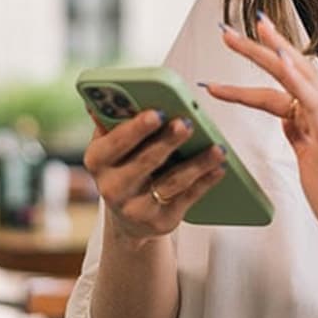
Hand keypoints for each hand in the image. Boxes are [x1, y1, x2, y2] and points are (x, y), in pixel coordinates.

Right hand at [82, 108, 227, 247]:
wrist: (128, 216)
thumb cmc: (123, 166)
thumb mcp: (111, 145)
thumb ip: (114, 120)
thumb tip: (113, 95)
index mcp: (97, 160)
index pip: (116, 142)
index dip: (136, 128)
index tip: (157, 111)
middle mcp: (112, 187)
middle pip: (145, 162)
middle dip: (168, 141)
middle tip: (187, 123)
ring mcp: (136, 208)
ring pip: (171, 182)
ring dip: (196, 163)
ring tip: (217, 148)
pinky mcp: (161, 221)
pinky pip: (187, 198)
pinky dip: (205, 182)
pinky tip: (219, 167)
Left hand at [203, 14, 317, 258]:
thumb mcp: (311, 161)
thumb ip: (299, 136)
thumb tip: (285, 117)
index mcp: (317, 119)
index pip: (281, 84)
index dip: (257, 66)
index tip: (234, 46)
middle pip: (288, 71)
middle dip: (257, 49)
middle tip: (226, 31)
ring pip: (300, 78)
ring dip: (273, 52)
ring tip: (251, 31)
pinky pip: (313, 103)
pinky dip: (297, 80)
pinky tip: (282, 62)